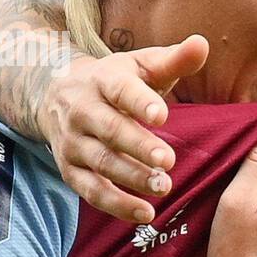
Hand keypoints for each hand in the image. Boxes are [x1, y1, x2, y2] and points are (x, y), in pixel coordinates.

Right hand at [41, 37, 207, 221]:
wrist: (54, 95)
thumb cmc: (114, 81)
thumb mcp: (141, 65)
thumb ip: (174, 60)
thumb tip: (202, 43)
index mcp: (103, 80)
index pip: (120, 90)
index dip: (139, 102)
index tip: (162, 115)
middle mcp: (82, 111)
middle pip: (109, 130)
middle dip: (137, 146)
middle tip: (168, 160)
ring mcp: (73, 142)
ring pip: (101, 162)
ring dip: (131, 177)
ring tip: (163, 187)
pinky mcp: (71, 170)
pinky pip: (91, 191)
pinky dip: (117, 205)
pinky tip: (146, 214)